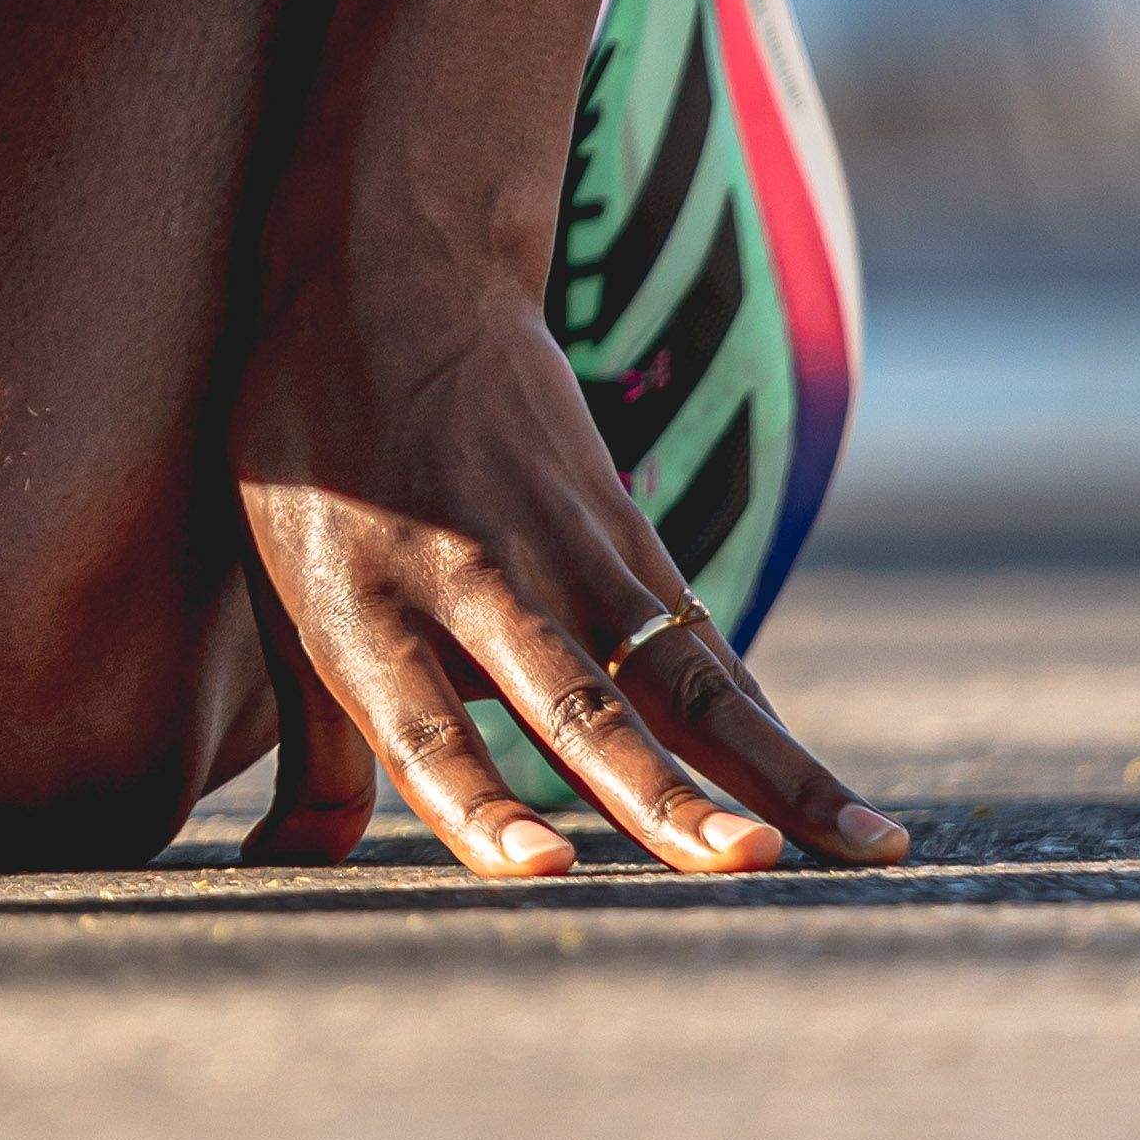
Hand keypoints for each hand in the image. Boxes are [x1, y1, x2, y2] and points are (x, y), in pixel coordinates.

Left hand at [233, 288, 907, 886]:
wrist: (395, 271)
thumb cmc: (313, 454)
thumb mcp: (281, 583)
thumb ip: (313, 748)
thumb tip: (283, 868)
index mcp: (355, 601)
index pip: (419, 722)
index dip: (475, 800)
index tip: (542, 868)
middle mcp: (468, 578)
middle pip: (575, 701)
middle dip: (659, 793)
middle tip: (743, 864)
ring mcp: (561, 548)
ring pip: (676, 674)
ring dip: (768, 764)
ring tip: (857, 842)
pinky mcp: (624, 531)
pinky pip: (700, 643)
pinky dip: (762, 723)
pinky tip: (826, 801)